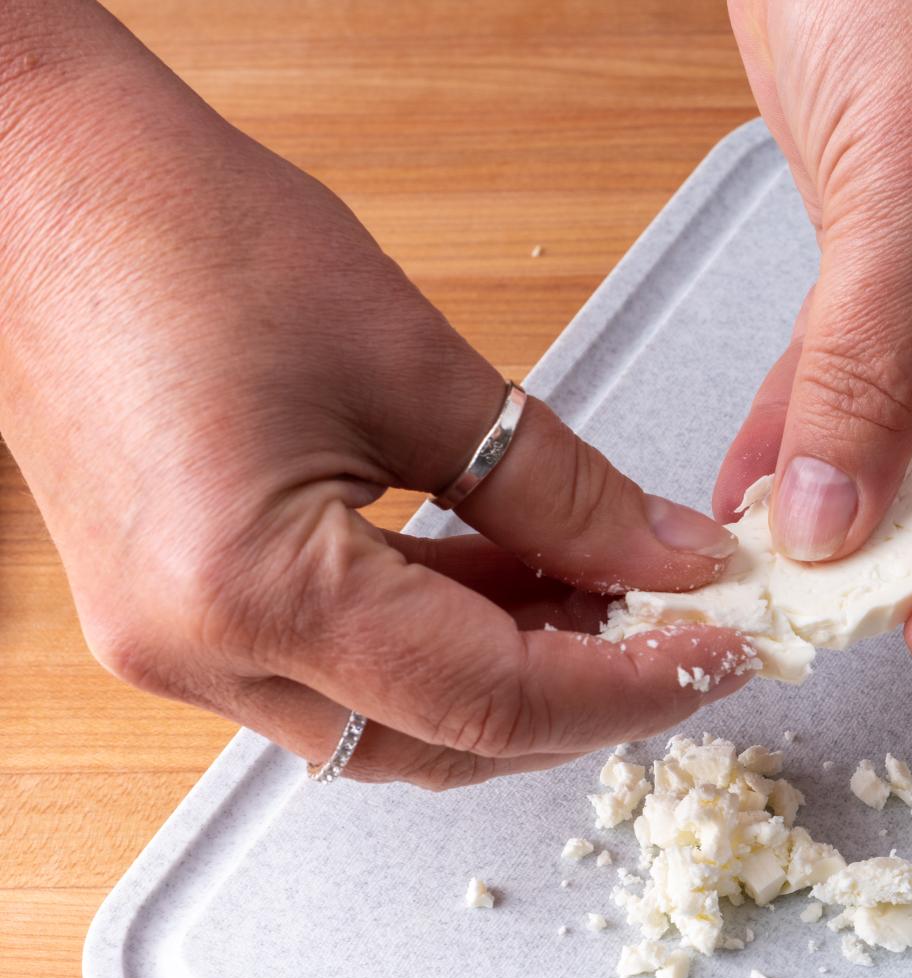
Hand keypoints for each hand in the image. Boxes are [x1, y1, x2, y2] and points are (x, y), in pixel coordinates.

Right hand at [0, 2, 747, 787]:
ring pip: (393, 722)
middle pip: (443, 743)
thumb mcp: (417, 365)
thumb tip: (673, 562)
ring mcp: (178, 646)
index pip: (494, 702)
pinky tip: (524, 580)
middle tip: (682, 633)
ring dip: (514, 672)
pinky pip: (340, 670)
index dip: (631, 687)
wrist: (38, 180)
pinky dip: (442, 641)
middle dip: (579, 700)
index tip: (722, 655)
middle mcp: (198, 653)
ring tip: (617, 593)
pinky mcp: (181, 614)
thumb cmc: (187, 236)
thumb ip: (564, 492)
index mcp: (252, 595)